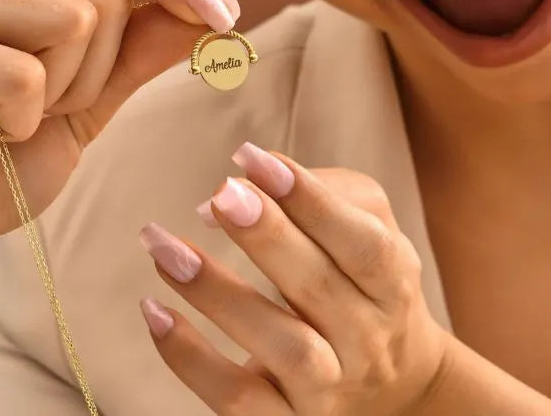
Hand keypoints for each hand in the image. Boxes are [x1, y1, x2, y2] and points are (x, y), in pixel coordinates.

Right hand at [0, 0, 239, 298]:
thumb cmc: (10, 153)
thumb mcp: (97, 90)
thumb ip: (150, 40)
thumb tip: (225, 2)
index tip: (217, 16)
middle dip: (101, 68)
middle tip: (45, 104)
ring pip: (73, 22)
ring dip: (64, 94)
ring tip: (11, 116)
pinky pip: (26, 77)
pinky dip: (23, 124)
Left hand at [139, 143, 449, 415]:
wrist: (396, 385)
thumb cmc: (365, 281)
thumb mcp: (369, 226)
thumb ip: (319, 192)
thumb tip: (230, 192)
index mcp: (391, 284)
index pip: (362, 243)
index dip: (311, 198)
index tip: (252, 158)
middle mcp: (368, 341)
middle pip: (319, 289)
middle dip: (268, 237)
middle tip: (222, 194)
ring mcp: (330, 390)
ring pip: (282, 348)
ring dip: (219, 293)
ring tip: (165, 249)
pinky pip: (239, 400)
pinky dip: (191, 359)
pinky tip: (154, 310)